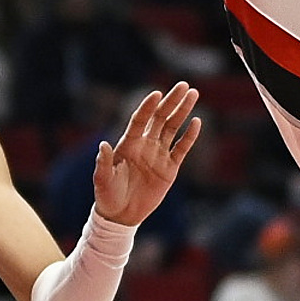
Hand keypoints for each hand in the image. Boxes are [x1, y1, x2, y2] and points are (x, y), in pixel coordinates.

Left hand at [92, 83, 202, 225]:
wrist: (121, 215)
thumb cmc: (108, 195)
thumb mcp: (102, 180)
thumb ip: (104, 163)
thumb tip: (103, 145)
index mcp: (128, 144)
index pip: (140, 120)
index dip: (148, 107)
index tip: (157, 94)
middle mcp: (145, 144)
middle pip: (160, 118)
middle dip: (171, 102)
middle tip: (183, 85)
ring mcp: (158, 155)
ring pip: (173, 128)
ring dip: (183, 112)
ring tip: (193, 94)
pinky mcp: (170, 168)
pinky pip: (182, 149)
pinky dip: (189, 136)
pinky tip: (197, 122)